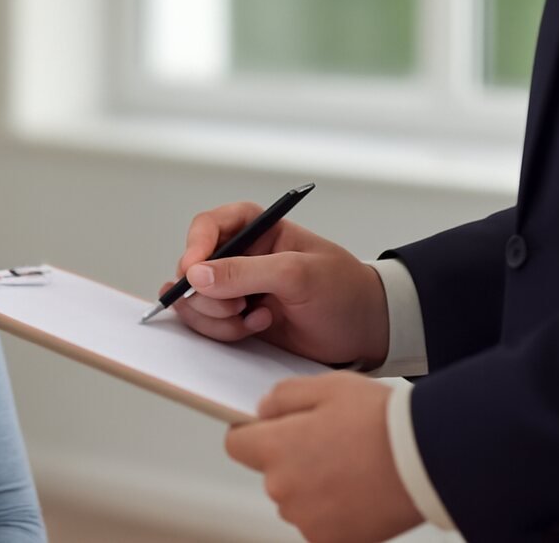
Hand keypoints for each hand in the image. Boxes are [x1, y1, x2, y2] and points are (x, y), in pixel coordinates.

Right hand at [168, 202, 388, 366]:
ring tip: (257, 320)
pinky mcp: (235, 316)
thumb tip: (196, 276)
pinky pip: (206, 323)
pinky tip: (258, 327)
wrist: (365, 331)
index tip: (192, 274)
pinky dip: (224, 331)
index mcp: (256, 228)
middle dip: (209, 293)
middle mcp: (239, 255)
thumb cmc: (344, 291)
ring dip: (218, 317)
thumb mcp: (298, 275)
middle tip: (239, 306)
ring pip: (195, 300)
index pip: (207, 227)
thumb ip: (246, 272)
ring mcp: (235, 288)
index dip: (194, 248)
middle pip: (192, 268)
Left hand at [226, 372, 422, 542]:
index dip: (253, 433)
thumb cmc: (380, 420)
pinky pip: (320, 523)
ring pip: (297, 499)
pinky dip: (334, 511)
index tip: (272, 430)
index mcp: (275, 448)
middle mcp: (283, 489)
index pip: (236, 444)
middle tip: (331, 443)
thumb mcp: (326, 386)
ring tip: (352, 467)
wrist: (428, 459)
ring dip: (313, 486)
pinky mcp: (332, 541)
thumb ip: (283, 397)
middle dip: (291, 459)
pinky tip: (360, 490)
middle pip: (271, 473)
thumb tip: (263, 412)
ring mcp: (307, 519)